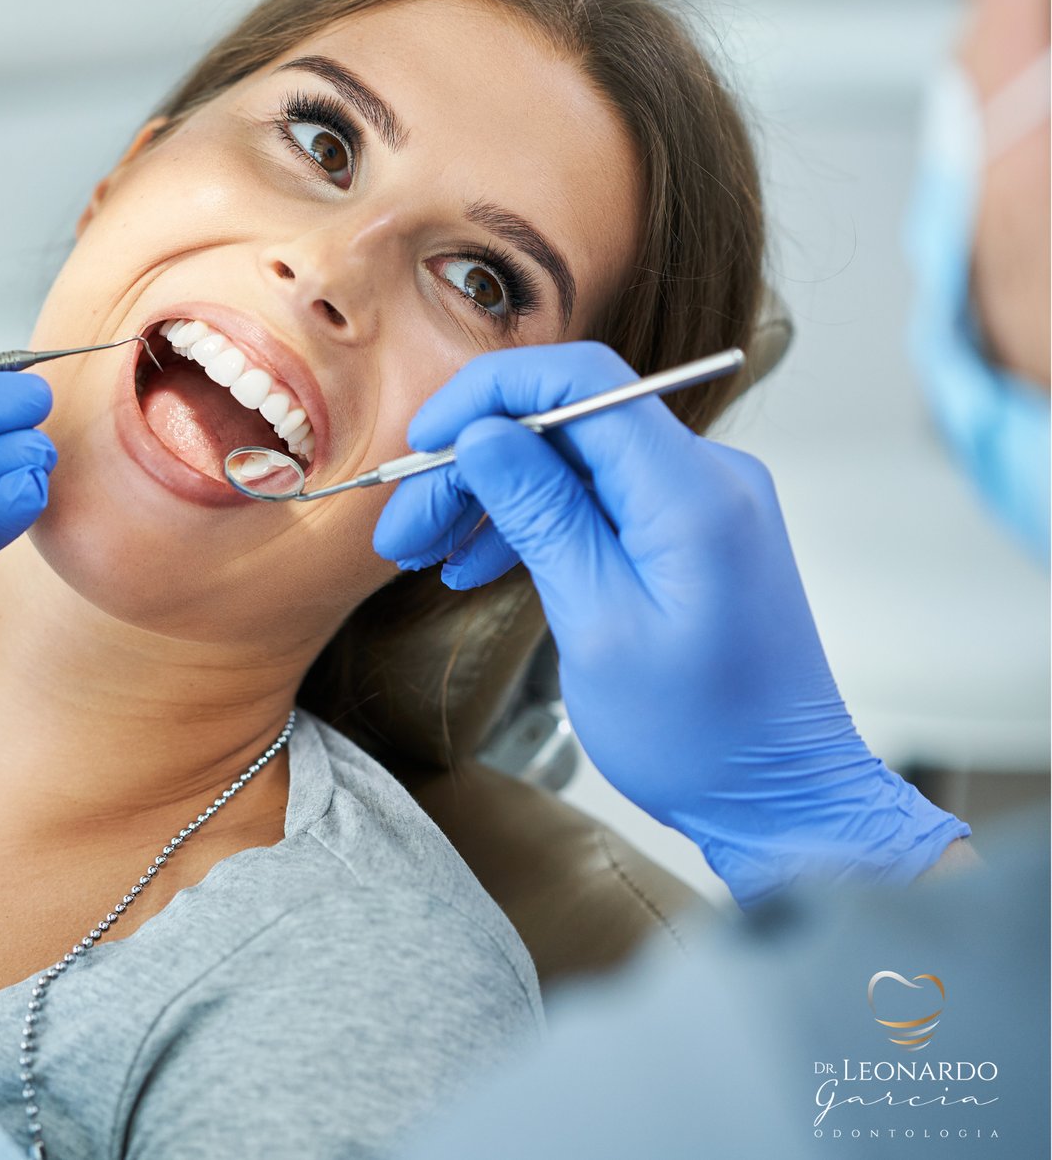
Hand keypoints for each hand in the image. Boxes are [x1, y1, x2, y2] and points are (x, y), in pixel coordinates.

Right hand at [372, 342, 966, 906]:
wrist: (778, 798)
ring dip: (491, 497)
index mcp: (692, 492)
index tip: (422, 439)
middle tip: (402, 530)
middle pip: (564, 424)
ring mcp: (701, 504)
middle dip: (473, 463)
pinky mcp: (689, 533)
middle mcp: (707, 477)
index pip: (581, 381)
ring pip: (571, 462)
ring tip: (423, 555)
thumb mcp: (599, 625)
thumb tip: (484, 433)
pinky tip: (477, 565)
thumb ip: (542, 516)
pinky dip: (533, 522)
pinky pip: (598, 499)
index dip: (489, 393)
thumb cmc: (696, 733)